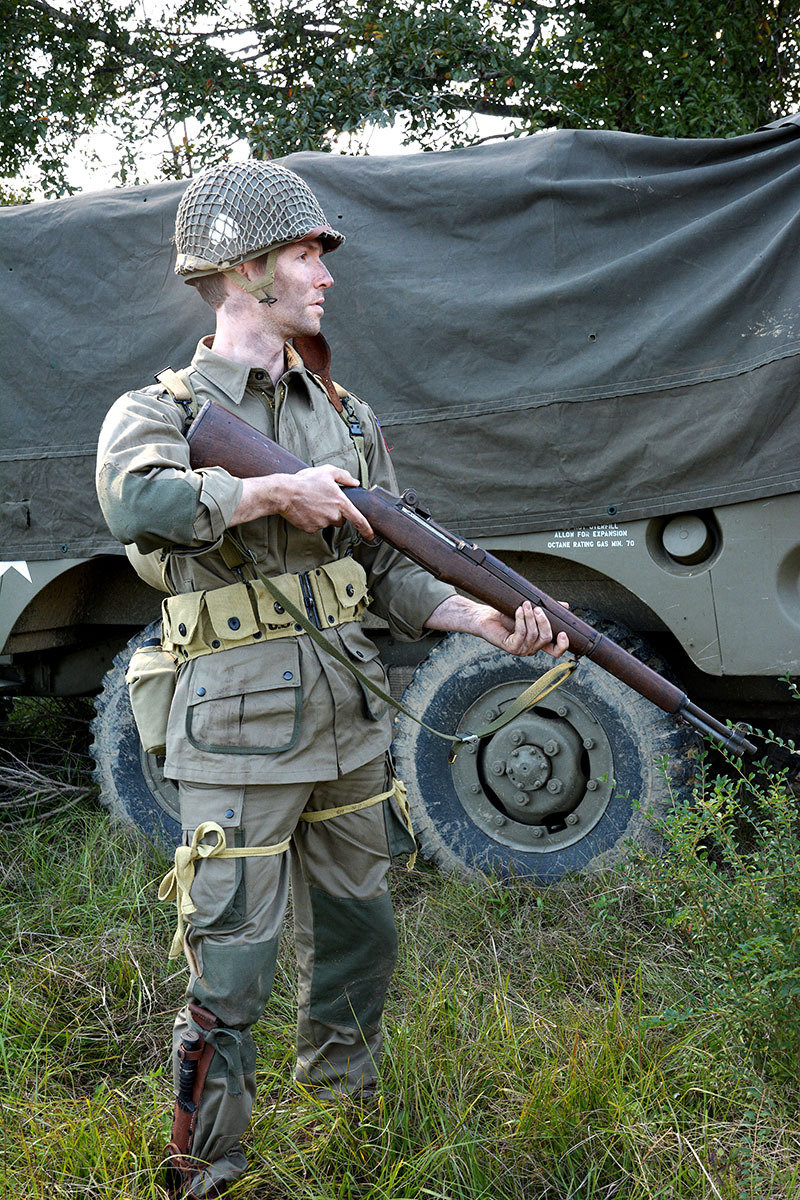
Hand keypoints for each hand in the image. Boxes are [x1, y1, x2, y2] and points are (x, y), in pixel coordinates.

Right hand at [230, 465, 373, 538]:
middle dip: (335, 513)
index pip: (358, 519)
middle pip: (340, 519)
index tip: (370, 535)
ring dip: (322, 515)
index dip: (366, 528)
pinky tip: (305, 510)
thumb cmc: (305, 481)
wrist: (285, 493)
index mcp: (340, 502)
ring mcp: (321, 524)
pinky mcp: (310, 529)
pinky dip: (312, 519)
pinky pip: (314, 526)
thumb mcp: (327, 472)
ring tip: (311, 503)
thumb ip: (344, 477)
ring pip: (327, 522)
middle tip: (323, 501)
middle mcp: (333, 515)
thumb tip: (355, 482)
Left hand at [424, 595, 569, 657]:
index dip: (562, 645)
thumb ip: (547, 610)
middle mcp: (531, 648)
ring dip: (530, 617)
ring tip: (525, 604)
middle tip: (537, 608)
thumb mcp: (530, 610)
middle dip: (544, 621)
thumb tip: (566, 606)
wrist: (485, 616)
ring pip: (534, 635)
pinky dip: (521, 620)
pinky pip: (521, 634)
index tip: (563, 633)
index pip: (555, 650)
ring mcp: (521, 649)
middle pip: (546, 638)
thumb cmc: (506, 614)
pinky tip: (519, 610)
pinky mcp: (510, 647)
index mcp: (538, 642)